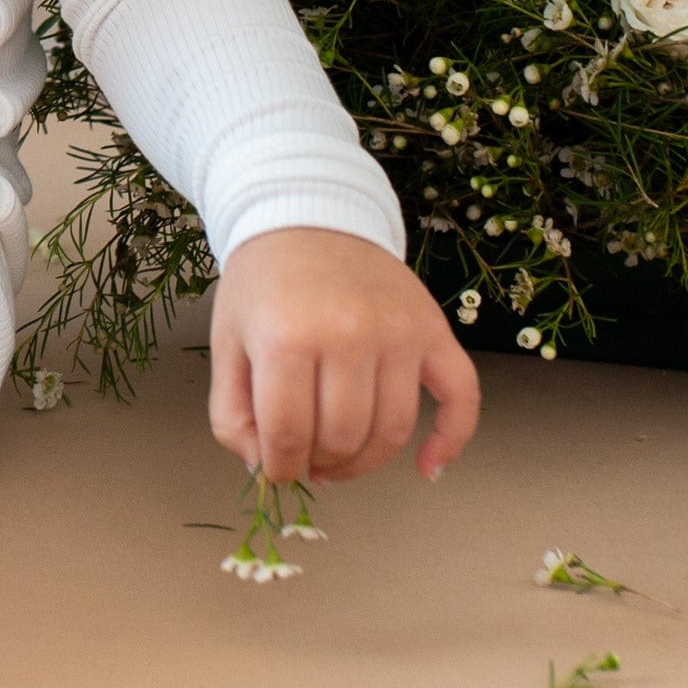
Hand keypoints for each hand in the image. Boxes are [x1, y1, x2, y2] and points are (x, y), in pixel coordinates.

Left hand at [209, 226, 480, 486]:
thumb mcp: (227, 343)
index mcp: (287, 337)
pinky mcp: (433, 330)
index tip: (276, 470)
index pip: (288, 434)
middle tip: (307, 461)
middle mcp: (349, 333)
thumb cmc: (263, 284)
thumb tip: (260, 468)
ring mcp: (398, 332)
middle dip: (320, 463)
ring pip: (391, 430)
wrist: (306, 217)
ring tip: (340, 461)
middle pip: (342, 437)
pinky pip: (461, 398)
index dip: (279, 466)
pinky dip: (451, 441)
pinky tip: (427, 467)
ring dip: (366, 462)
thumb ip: (231, 412)